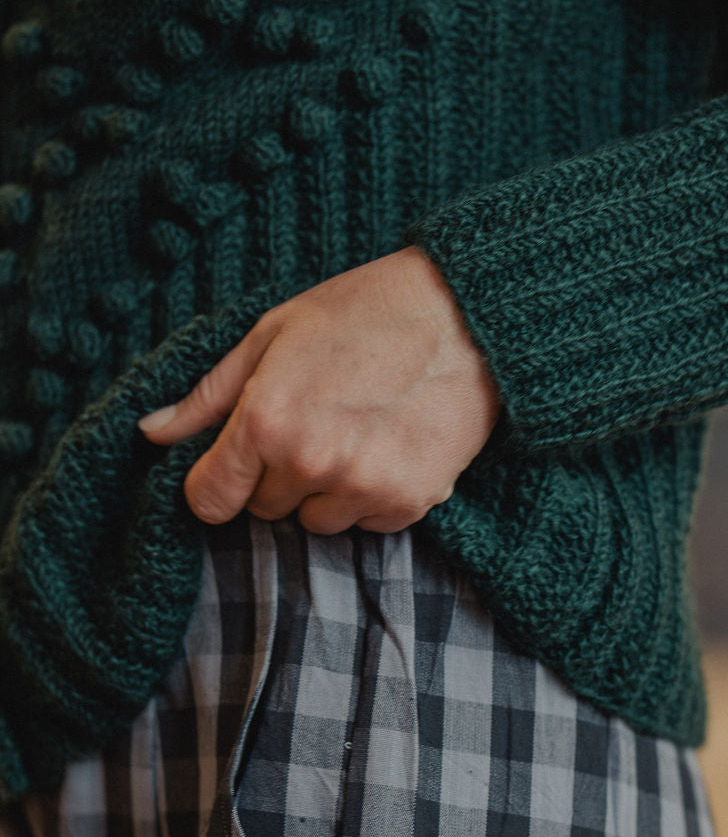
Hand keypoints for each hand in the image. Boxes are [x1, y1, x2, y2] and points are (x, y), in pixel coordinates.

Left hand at [138, 247, 500, 533]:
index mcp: (266, 420)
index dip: (215, 484)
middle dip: (277, 476)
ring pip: (316, 522)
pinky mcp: (408, 502)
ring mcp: (362, 487)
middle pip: (265, 509)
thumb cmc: (365, 312)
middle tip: (313, 423)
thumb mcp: (274, 335)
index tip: (231, 468)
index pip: (210, 498)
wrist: (467, 317)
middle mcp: (310, 463)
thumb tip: (152, 433)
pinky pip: (366, 524)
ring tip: (355, 434)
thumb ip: (210, 394)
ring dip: (325, 491)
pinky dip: (371, 496)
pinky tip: (388, 446)